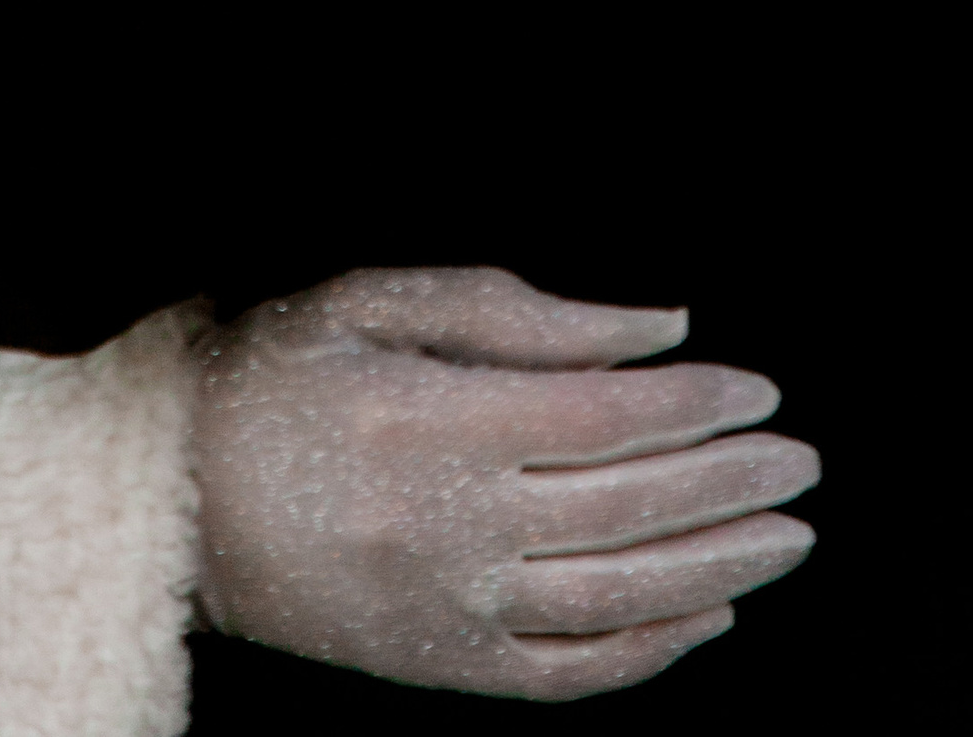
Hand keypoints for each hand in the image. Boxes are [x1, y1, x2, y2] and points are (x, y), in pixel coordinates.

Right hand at [191, 267, 816, 704]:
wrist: (170, 499)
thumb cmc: (272, 374)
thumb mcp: (372, 299)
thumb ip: (516, 311)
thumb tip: (655, 328)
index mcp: (430, 420)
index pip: (603, 417)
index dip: (694, 406)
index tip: (758, 389)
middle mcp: (448, 525)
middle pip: (626, 508)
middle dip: (730, 482)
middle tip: (803, 460)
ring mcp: (447, 609)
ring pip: (615, 598)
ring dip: (718, 568)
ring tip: (787, 537)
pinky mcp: (440, 666)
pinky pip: (570, 674)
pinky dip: (651, 651)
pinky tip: (708, 616)